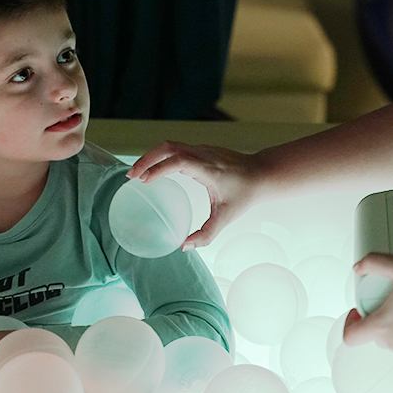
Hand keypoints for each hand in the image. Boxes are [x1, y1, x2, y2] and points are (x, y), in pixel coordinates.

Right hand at [126, 141, 263, 247]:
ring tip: (137, 174)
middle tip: (130, 177)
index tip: (142, 180)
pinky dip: (160, 157)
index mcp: (208, 169)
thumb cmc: (245, 195)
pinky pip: (176, 148)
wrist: (262, 173)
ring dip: (151, 157)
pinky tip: (153, 171)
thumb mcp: (225, 218)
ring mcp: (201, 149)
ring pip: (169, 145)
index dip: (159, 168)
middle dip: (146, 160)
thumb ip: (205, 235)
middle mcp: (203, 154)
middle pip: (168, 147)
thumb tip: (183, 247)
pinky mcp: (201, 149)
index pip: (179, 161)